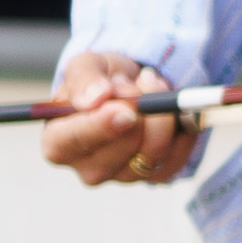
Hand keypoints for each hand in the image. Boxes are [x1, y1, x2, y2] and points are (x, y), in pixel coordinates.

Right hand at [42, 51, 199, 190]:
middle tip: (145, 79)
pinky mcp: (155, 177)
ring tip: (155, 86)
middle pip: (121, 150)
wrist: (130, 88)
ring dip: (164, 113)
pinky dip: (182, 127)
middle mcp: (88, 167)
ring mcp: (122, 176)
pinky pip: (179, 155)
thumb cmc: (101, 79)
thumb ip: (84, 78)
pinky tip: (172, 110)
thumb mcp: (87, 65)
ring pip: (153, 152)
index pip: (72, 142)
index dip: (100, 127)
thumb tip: (95, 97)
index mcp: (58, 142)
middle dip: (141, 109)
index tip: (125, 110)